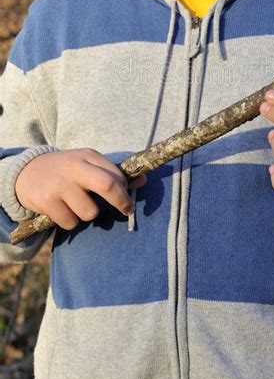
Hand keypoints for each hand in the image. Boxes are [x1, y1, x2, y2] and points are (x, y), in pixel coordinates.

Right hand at [15, 149, 146, 229]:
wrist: (26, 172)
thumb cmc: (66, 171)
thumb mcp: (87, 165)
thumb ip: (112, 173)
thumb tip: (143, 180)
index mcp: (87, 156)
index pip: (116, 173)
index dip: (126, 189)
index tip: (127, 198)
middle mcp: (74, 167)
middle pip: (107, 185)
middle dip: (121, 201)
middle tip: (126, 210)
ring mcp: (59, 184)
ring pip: (90, 212)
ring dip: (88, 214)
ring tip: (78, 206)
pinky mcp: (46, 201)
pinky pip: (70, 222)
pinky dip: (70, 221)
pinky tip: (62, 210)